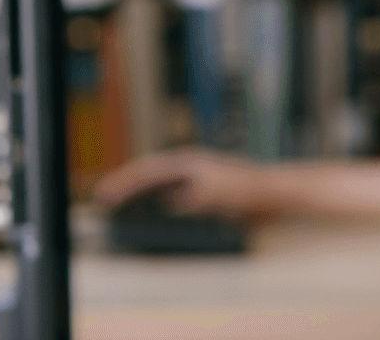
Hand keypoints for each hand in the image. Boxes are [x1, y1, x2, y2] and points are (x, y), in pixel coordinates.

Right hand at [92, 150, 279, 218]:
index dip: (123, 182)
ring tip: (117, 204)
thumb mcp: (220, 194)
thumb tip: (174, 201)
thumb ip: (197, 197)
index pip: (147, 170)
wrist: (277, 194)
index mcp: (189, 163)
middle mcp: (190, 168)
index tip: (105, 194)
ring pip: (159, 186)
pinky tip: (153, 216)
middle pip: (148, 176)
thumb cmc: (250, 190)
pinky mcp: (204, 193)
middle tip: (102, 198)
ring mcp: (196, 179)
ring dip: (138, 195)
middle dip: (124, 186)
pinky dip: (158, 204)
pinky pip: (173, 198)